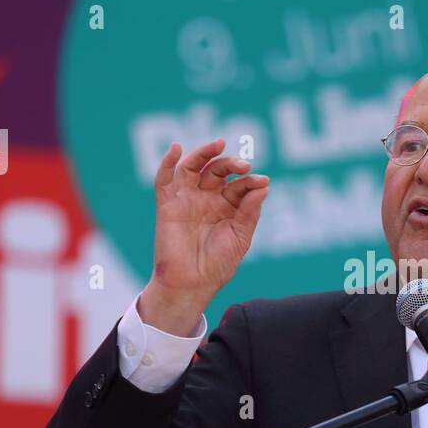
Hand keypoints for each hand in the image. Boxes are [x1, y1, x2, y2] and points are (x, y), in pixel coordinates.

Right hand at [139, 139, 269, 334]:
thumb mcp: (241, 237)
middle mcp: (207, 198)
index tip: (262, 181)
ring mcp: (187, 199)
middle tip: (244, 165)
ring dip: (205, 153)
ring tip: (219, 143)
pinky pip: (164, 179)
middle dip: (231, 164)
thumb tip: (263, 186)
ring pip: (194, 167)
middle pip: (218, 170)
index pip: (240, 185)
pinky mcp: (167, 204)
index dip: (251, 181)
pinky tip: (176, 148)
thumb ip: (250, 212)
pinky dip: (167, 162)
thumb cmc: (218, 265)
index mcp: (227, 206)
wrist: (192, 284)